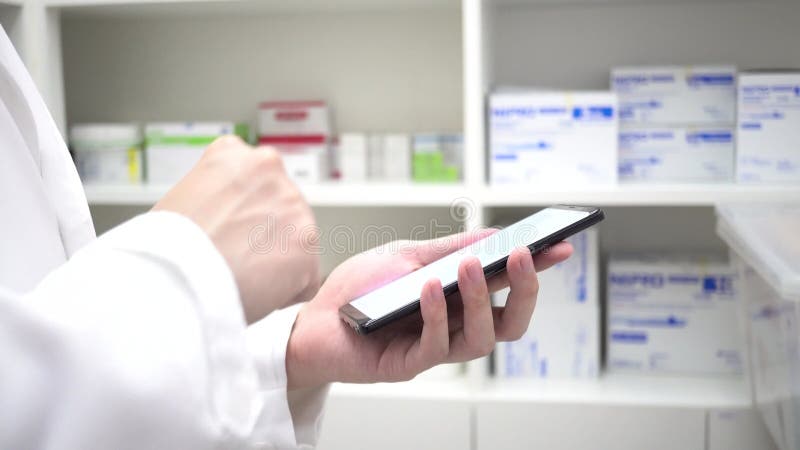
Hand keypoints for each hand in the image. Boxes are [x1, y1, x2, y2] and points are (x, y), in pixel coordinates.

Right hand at [153, 135, 319, 323]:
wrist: (174, 277)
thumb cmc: (166, 247)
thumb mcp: (185, 195)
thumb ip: (220, 195)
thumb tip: (233, 215)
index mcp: (236, 154)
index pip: (257, 180)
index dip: (243, 213)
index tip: (229, 230)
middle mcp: (271, 172)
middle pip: (280, 212)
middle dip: (264, 237)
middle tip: (234, 258)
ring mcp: (294, 207)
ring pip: (295, 245)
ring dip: (274, 265)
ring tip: (240, 276)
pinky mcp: (309, 244)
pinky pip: (305, 279)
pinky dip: (285, 294)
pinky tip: (255, 292)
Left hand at [285, 229, 571, 387]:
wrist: (313, 318)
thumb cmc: (360, 288)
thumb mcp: (407, 255)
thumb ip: (448, 249)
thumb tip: (494, 234)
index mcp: (459, 298)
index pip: (508, 286)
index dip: (537, 269)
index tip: (560, 244)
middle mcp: (455, 325)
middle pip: (510, 322)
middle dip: (525, 290)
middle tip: (525, 256)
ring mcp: (435, 346)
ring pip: (482, 338)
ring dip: (481, 299)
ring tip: (473, 266)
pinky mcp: (410, 363)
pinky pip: (436, 345)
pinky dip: (437, 314)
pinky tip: (430, 287)